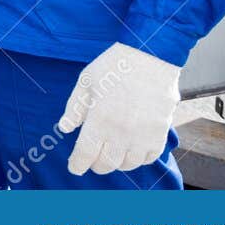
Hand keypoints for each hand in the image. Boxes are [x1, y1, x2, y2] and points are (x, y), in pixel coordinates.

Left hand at [57, 42, 179, 174]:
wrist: (151, 56)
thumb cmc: (114, 66)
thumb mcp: (86, 82)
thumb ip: (74, 108)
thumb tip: (64, 128)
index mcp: (99, 120)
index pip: (85, 154)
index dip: (78, 165)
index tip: (75, 167)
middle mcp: (121, 133)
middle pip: (106, 164)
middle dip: (95, 165)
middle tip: (92, 158)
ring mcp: (143, 135)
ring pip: (127, 164)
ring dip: (116, 162)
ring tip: (111, 152)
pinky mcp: (160, 133)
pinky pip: (148, 158)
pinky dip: (138, 159)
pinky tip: (131, 150)